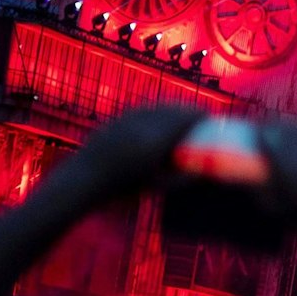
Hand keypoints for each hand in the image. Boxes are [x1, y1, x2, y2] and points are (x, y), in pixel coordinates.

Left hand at [54, 107, 203, 204]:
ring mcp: (129, 119)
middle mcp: (144, 125)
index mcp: (157, 142)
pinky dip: (156, 111)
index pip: (185, 118)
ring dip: (173, 108)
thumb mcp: (158, 186)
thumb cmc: (125, 188)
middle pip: (173, 109)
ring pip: (158, 107)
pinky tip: (160, 117)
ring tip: (183, 114)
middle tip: (201, 115)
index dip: (200, 115)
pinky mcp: (118, 118)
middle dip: (189, 110)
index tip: (211, 117)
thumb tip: (205, 171)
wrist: (86, 177)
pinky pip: (144, 109)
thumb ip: (183, 177)